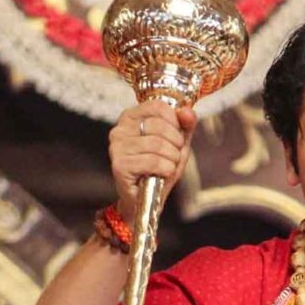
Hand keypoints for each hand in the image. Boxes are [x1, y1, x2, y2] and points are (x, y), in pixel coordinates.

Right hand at [108, 100, 197, 224]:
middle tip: (173, 156)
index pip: (158, 106)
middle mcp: (119, 129)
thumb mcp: (178, 143)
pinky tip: (162, 174)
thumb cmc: (161, 167)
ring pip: (158, 144)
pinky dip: (166, 169)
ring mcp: (117, 147)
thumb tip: (187, 111)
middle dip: (176, 143)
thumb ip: (185, 125)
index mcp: (131, 117)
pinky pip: (153, 161)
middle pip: (159, 125)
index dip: (175, 122)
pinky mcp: (119, 165)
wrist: (148, 198)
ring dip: (172, 158)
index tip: (176, 137)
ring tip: (167, 166)